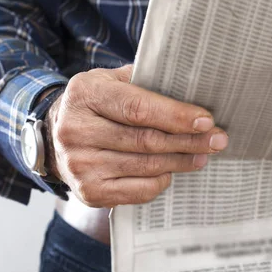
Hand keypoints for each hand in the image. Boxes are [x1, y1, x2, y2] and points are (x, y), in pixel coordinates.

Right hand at [45, 65, 227, 207]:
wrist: (55, 135)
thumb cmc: (95, 103)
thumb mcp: (110, 80)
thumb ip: (143, 81)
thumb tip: (191, 88)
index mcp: (85, 94)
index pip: (138, 108)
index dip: (176, 116)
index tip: (206, 120)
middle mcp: (76, 130)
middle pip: (146, 140)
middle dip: (188, 141)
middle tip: (217, 140)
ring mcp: (80, 164)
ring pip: (145, 166)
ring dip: (180, 161)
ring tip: (204, 155)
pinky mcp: (88, 191)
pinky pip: (137, 190)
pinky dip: (161, 180)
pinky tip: (173, 170)